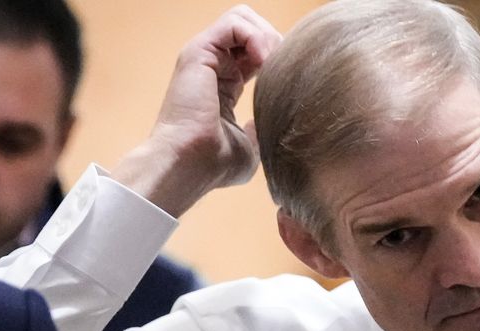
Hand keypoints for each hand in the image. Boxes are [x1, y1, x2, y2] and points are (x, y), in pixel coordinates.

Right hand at [113, 5, 281, 216]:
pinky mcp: (199, 50)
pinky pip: (234, 22)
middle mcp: (212, 64)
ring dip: (267, 37)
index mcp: (224, 82)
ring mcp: (204, 55)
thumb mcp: (249, 147)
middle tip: (282, 69)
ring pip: (242, 18)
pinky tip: (264, 61)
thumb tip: (269, 125)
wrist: (190, 164)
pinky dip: (256, 36)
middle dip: (275, 41)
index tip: (289, 80)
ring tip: (272, 65)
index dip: (278, 57)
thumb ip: (259, 132)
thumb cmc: (214, 163)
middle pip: (252, 27)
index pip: (256, 50)